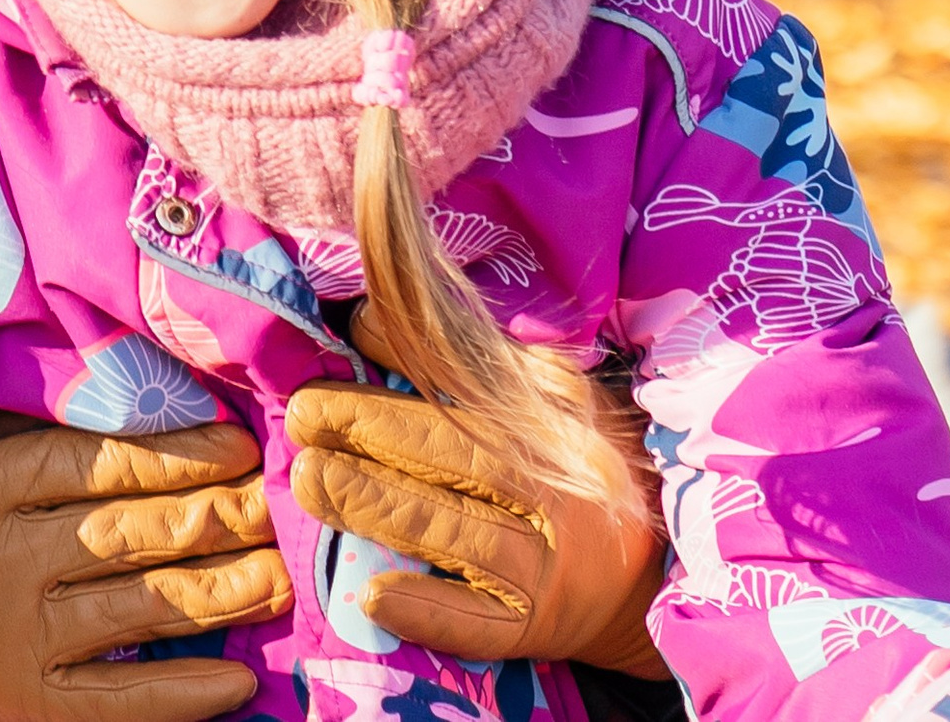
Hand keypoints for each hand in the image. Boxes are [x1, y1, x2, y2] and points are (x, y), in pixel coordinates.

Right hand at [0, 414, 291, 721]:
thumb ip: (21, 430)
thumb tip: (130, 402)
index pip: (100, 463)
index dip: (181, 453)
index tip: (242, 443)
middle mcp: (6, 561)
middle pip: (136, 533)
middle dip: (224, 516)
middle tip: (285, 502)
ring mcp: (17, 638)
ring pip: (142, 609)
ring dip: (225, 592)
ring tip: (283, 573)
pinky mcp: (23, 702)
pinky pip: (118, 704)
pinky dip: (182, 695)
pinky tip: (239, 680)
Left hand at [284, 304, 668, 677]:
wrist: (646, 578)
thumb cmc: (573, 468)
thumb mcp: (539, 397)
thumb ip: (456, 358)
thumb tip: (365, 322)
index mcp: (557, 421)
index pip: (477, 382)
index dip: (408, 360)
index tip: (344, 340)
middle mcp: (557, 489)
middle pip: (458, 454)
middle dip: (373, 429)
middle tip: (303, 415)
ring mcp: (548, 563)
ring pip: (454, 532)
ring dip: (379, 506)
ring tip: (312, 480)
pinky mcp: (534, 626)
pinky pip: (478, 623)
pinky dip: (428, 610)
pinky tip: (375, 595)